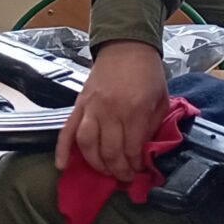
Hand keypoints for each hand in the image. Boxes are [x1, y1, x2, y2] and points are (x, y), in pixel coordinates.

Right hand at [57, 41, 171, 183]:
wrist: (126, 46)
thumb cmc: (147, 73)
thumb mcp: (161, 100)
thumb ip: (152, 127)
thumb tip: (142, 152)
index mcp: (135, 110)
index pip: (132, 149)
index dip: (136, 165)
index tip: (139, 171)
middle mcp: (111, 111)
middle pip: (110, 151)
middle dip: (118, 170)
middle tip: (124, 177)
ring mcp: (91, 108)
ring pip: (87, 144)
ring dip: (95, 164)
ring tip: (104, 171)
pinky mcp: (79, 104)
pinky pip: (67, 130)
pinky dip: (62, 149)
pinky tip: (62, 166)